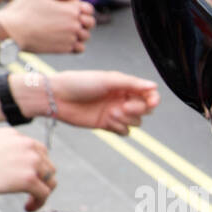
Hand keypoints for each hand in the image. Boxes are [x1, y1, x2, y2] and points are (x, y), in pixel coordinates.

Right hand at [0, 0, 94, 53]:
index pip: (86, 7)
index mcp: (71, 9)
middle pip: (90, 22)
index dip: (77, 5)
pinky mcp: (65, 49)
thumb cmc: (24, 9)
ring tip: (63, 27)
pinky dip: (76, 44)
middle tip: (66, 17)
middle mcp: (75, 25)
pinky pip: (80, 48)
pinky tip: (65, 38)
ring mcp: (71, 38)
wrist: (12, 31)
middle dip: (82, 18)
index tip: (65, 5)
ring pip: (85, 35)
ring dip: (79, 31)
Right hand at [0, 127, 54, 210]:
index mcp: (16, 136)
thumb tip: (17, 163)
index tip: (32, 178)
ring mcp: (31, 161)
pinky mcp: (29, 178)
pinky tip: (28, 207)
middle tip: (31, 190)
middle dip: (41, 179)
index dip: (38, 167)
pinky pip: (44, 193)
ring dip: (41, 191)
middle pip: (47, 166)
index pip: (39, 152)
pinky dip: (38, 202)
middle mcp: (27, 145)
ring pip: (49, 180)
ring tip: (30, 199)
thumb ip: (8, 149)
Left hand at [17, 70, 159, 133]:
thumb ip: (132, 83)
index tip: (152, 102)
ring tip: (111, 113)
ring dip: (127, 119)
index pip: (147, 94)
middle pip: (145, 110)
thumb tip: (154, 86)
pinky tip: (108, 121)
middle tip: (124, 107)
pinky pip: (125, 132)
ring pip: (136, 122)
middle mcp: (121, 99)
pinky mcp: (107, 125)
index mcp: (123, 86)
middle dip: (138, 109)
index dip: (153, 99)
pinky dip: (120, 128)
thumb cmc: (79, 83)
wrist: (56, 98)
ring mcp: (115, 113)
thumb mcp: (107, 79)